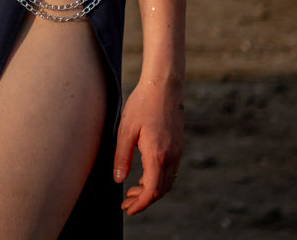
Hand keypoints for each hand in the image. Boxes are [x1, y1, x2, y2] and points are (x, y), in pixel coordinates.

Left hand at [113, 74, 181, 214]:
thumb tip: (118, 180)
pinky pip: (170, 171)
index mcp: (158, 155)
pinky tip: (143, 176)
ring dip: (151, 190)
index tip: (128, 210)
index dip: (140, 204)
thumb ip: (122, 157)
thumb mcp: (125, 130)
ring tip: (132, 191)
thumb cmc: (142, 104)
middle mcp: (171, 157)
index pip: (152, 191)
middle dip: (144, 200)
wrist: (164, 86)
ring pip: (167, 182)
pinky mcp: (177, 146)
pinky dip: (157, 180)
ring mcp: (177, 152)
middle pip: (161, 190)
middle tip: (126, 203)